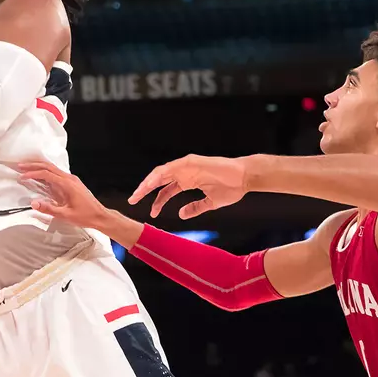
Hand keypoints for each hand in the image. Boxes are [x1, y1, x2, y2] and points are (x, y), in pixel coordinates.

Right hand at [17, 162, 112, 233]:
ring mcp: (72, 180)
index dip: (32, 173)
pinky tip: (41, 176)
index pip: (46, 174)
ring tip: (27, 169)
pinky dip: (47, 172)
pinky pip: (57, 174)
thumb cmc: (85, 216)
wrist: (100, 216)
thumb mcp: (65, 215)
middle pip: (49, 166)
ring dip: (40, 167)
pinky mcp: (72, 183)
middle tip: (21, 166)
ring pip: (53, 168)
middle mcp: (70, 179)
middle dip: (34, 165)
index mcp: (67, 184)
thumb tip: (34, 203)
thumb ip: (49, 209)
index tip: (22, 176)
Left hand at [130, 155, 249, 218]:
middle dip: (145, 190)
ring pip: (161, 173)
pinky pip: (171, 167)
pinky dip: (160, 174)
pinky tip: (151, 183)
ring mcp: (187, 166)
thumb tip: (181, 215)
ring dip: (148, 182)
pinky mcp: (191, 161)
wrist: (245, 178)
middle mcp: (184, 173)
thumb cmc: (231, 188)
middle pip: (159, 181)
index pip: (165, 191)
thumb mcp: (210, 203)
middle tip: (132, 201)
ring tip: (138, 193)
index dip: (156, 202)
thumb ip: (195, 208)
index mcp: (187, 182)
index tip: (150, 214)